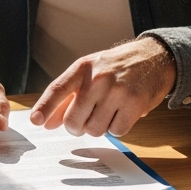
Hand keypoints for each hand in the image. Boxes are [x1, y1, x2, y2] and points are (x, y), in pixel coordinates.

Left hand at [29, 37, 175, 136]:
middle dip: (77, 127)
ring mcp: (116, 91)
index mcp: (82, 68)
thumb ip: (67, 97)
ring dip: (100, 127)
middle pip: (74, 120)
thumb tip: (47, 123)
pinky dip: (117, 128)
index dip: (44, 107)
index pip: (57, 89)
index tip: (36, 121)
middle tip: (86, 120)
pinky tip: (122, 113)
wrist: (154, 57)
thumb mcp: (89, 72)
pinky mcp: (134, 104)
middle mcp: (97, 78)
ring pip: (95, 129)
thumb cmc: (117, 67)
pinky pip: (116, 132)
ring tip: (109, 111)